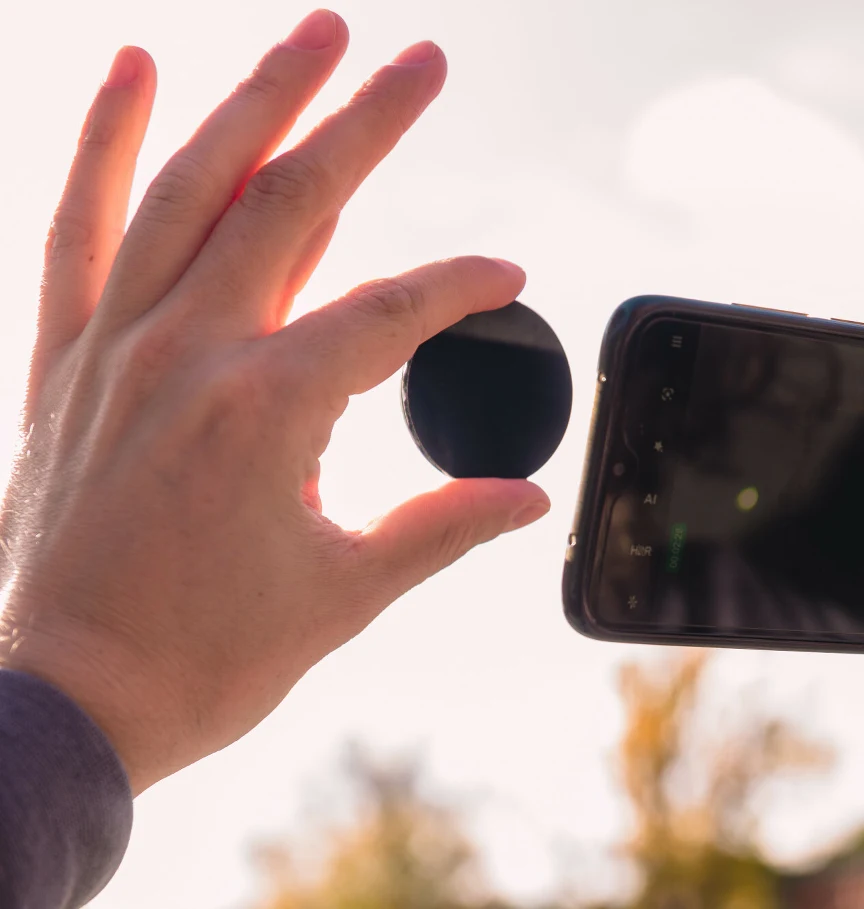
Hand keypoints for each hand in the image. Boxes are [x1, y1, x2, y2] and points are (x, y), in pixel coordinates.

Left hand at [0, 11, 549, 793]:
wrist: (64, 702)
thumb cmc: (203, 658)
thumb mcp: (345, 594)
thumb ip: (443, 526)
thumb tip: (528, 495)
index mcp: (267, 412)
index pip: (391, 313)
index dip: (461, 287)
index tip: (506, 276)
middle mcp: (186, 355)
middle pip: (293, 203)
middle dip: (367, 122)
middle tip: (424, 59)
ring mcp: (116, 347)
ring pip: (192, 187)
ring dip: (257, 100)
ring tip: (315, 34)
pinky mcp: (67, 360)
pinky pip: (79, 229)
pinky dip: (103, 145)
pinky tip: (133, 71)